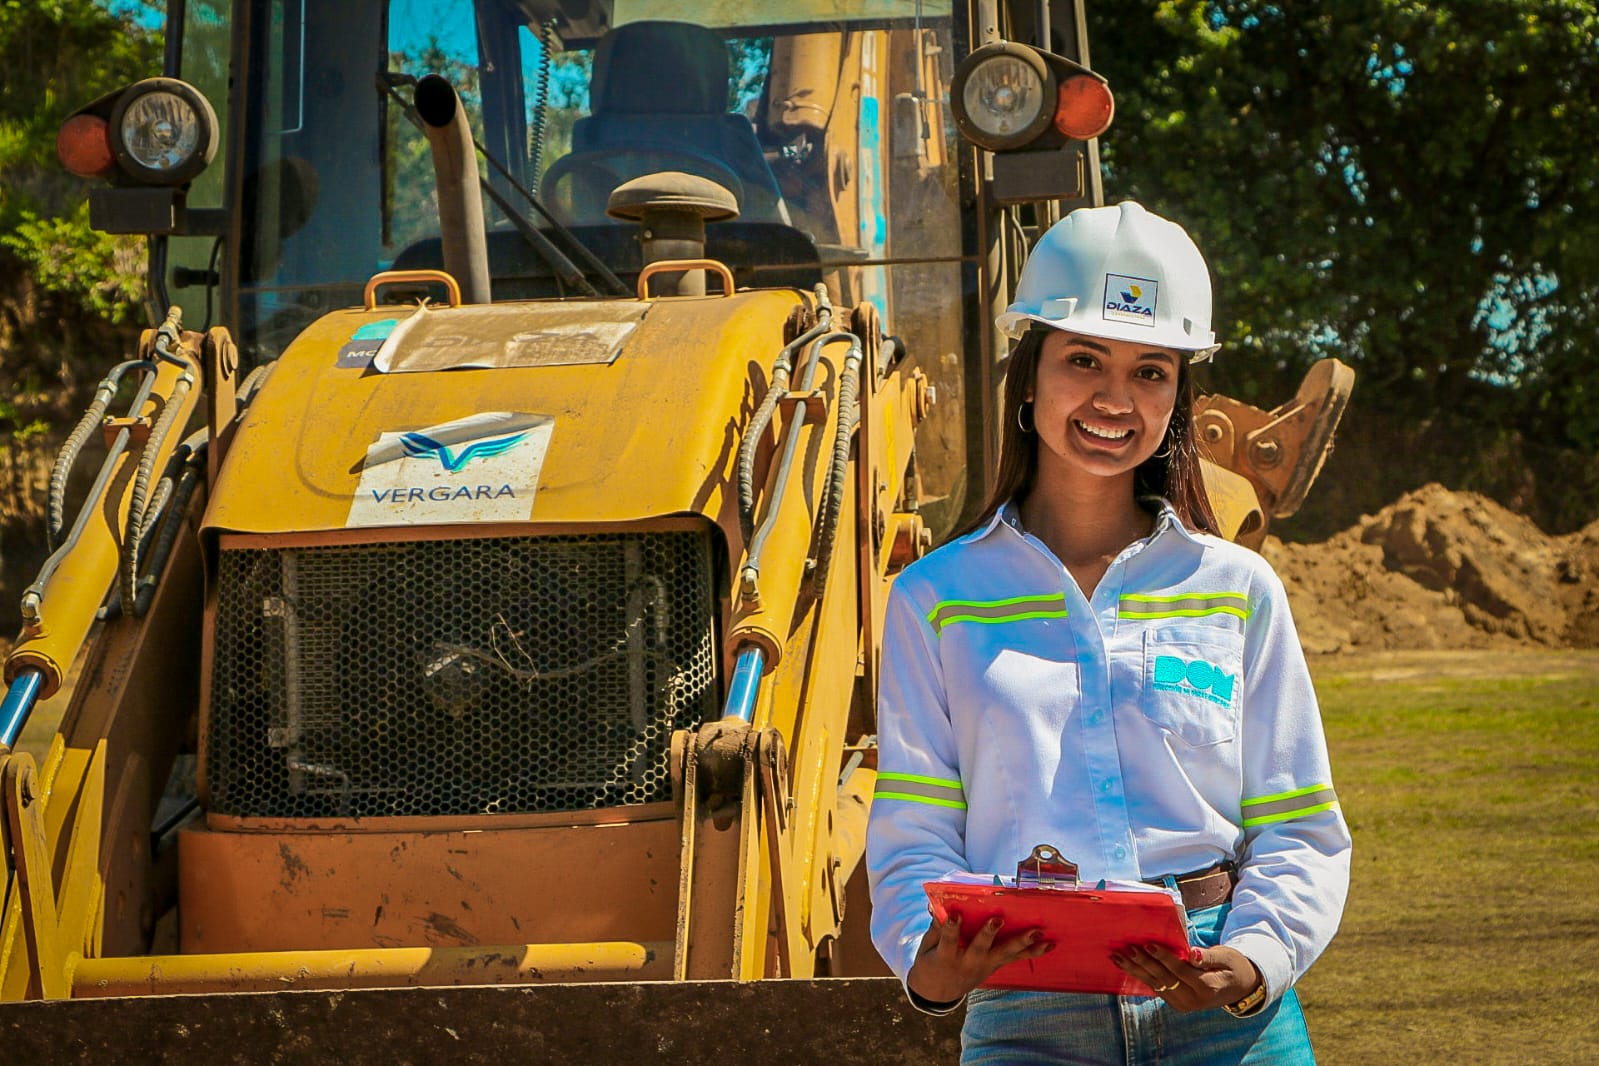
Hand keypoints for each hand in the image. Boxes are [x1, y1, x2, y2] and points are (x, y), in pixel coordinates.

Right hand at [907, 914, 1051, 1003]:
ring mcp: (985, 966)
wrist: (939, 992)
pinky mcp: (996, 966)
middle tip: (997, 919)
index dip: (952, 928)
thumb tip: (935, 903)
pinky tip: (1050, 944)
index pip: (949, 941)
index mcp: (946, 958)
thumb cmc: (930, 962)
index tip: (956, 914)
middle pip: (981, 948)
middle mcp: (969, 963)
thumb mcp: (926, 947)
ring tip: (1038, 932)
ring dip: (1022, 942)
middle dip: (989, 934)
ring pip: (1005, 954)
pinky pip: (1015, 958)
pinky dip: (1033, 951)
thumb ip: (934, 927)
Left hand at [1111, 942, 1261, 1013]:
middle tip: (1126, 948)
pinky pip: (1156, 988)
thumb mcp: (1227, 958)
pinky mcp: (1176, 1002)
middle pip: (1164, 979)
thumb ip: (1209, 957)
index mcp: (1207, 988)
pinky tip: (1126, 966)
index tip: (1148, 944)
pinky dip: (1140, 976)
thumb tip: (1192, 954)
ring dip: (1135, 970)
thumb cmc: (1233, 966)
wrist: (1239, 987)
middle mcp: (1193, 1000)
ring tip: (1118, 957)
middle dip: (1143, 963)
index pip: (1180, 971)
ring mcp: (1183, 1004)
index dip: (1164, 958)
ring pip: (1155, 985)